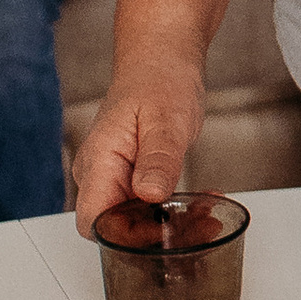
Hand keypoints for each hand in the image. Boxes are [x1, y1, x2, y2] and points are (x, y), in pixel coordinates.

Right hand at [71, 52, 206, 235]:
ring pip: (134, 221)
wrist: (161, 61)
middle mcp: (100, 175)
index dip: (125, 238)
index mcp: (99, 162)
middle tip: (201, 227)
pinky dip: (173, 211)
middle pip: (116, 228)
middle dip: (157, 237)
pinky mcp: (131, 178)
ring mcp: (114, 178)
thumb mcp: (166, 120)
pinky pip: (146, 207)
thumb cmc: (159, 81)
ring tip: (207, 217)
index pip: (94, 221)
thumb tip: (149, 195)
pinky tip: (199, 205)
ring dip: (170, 226)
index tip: (164, 232)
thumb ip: (157, 159)